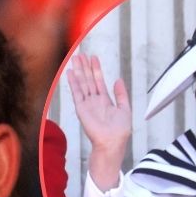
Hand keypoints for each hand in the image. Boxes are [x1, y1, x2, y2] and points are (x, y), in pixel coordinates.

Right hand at [66, 54, 130, 189]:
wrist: (112, 142)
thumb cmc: (119, 132)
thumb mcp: (125, 109)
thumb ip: (121, 94)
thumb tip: (118, 80)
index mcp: (105, 101)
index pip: (99, 81)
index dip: (96, 69)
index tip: (94, 58)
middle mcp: (95, 101)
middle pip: (89, 80)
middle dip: (85, 67)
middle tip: (81, 54)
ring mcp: (87, 104)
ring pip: (82, 83)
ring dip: (78, 71)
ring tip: (75, 58)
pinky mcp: (81, 108)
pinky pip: (76, 93)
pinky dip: (73, 82)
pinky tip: (70, 73)